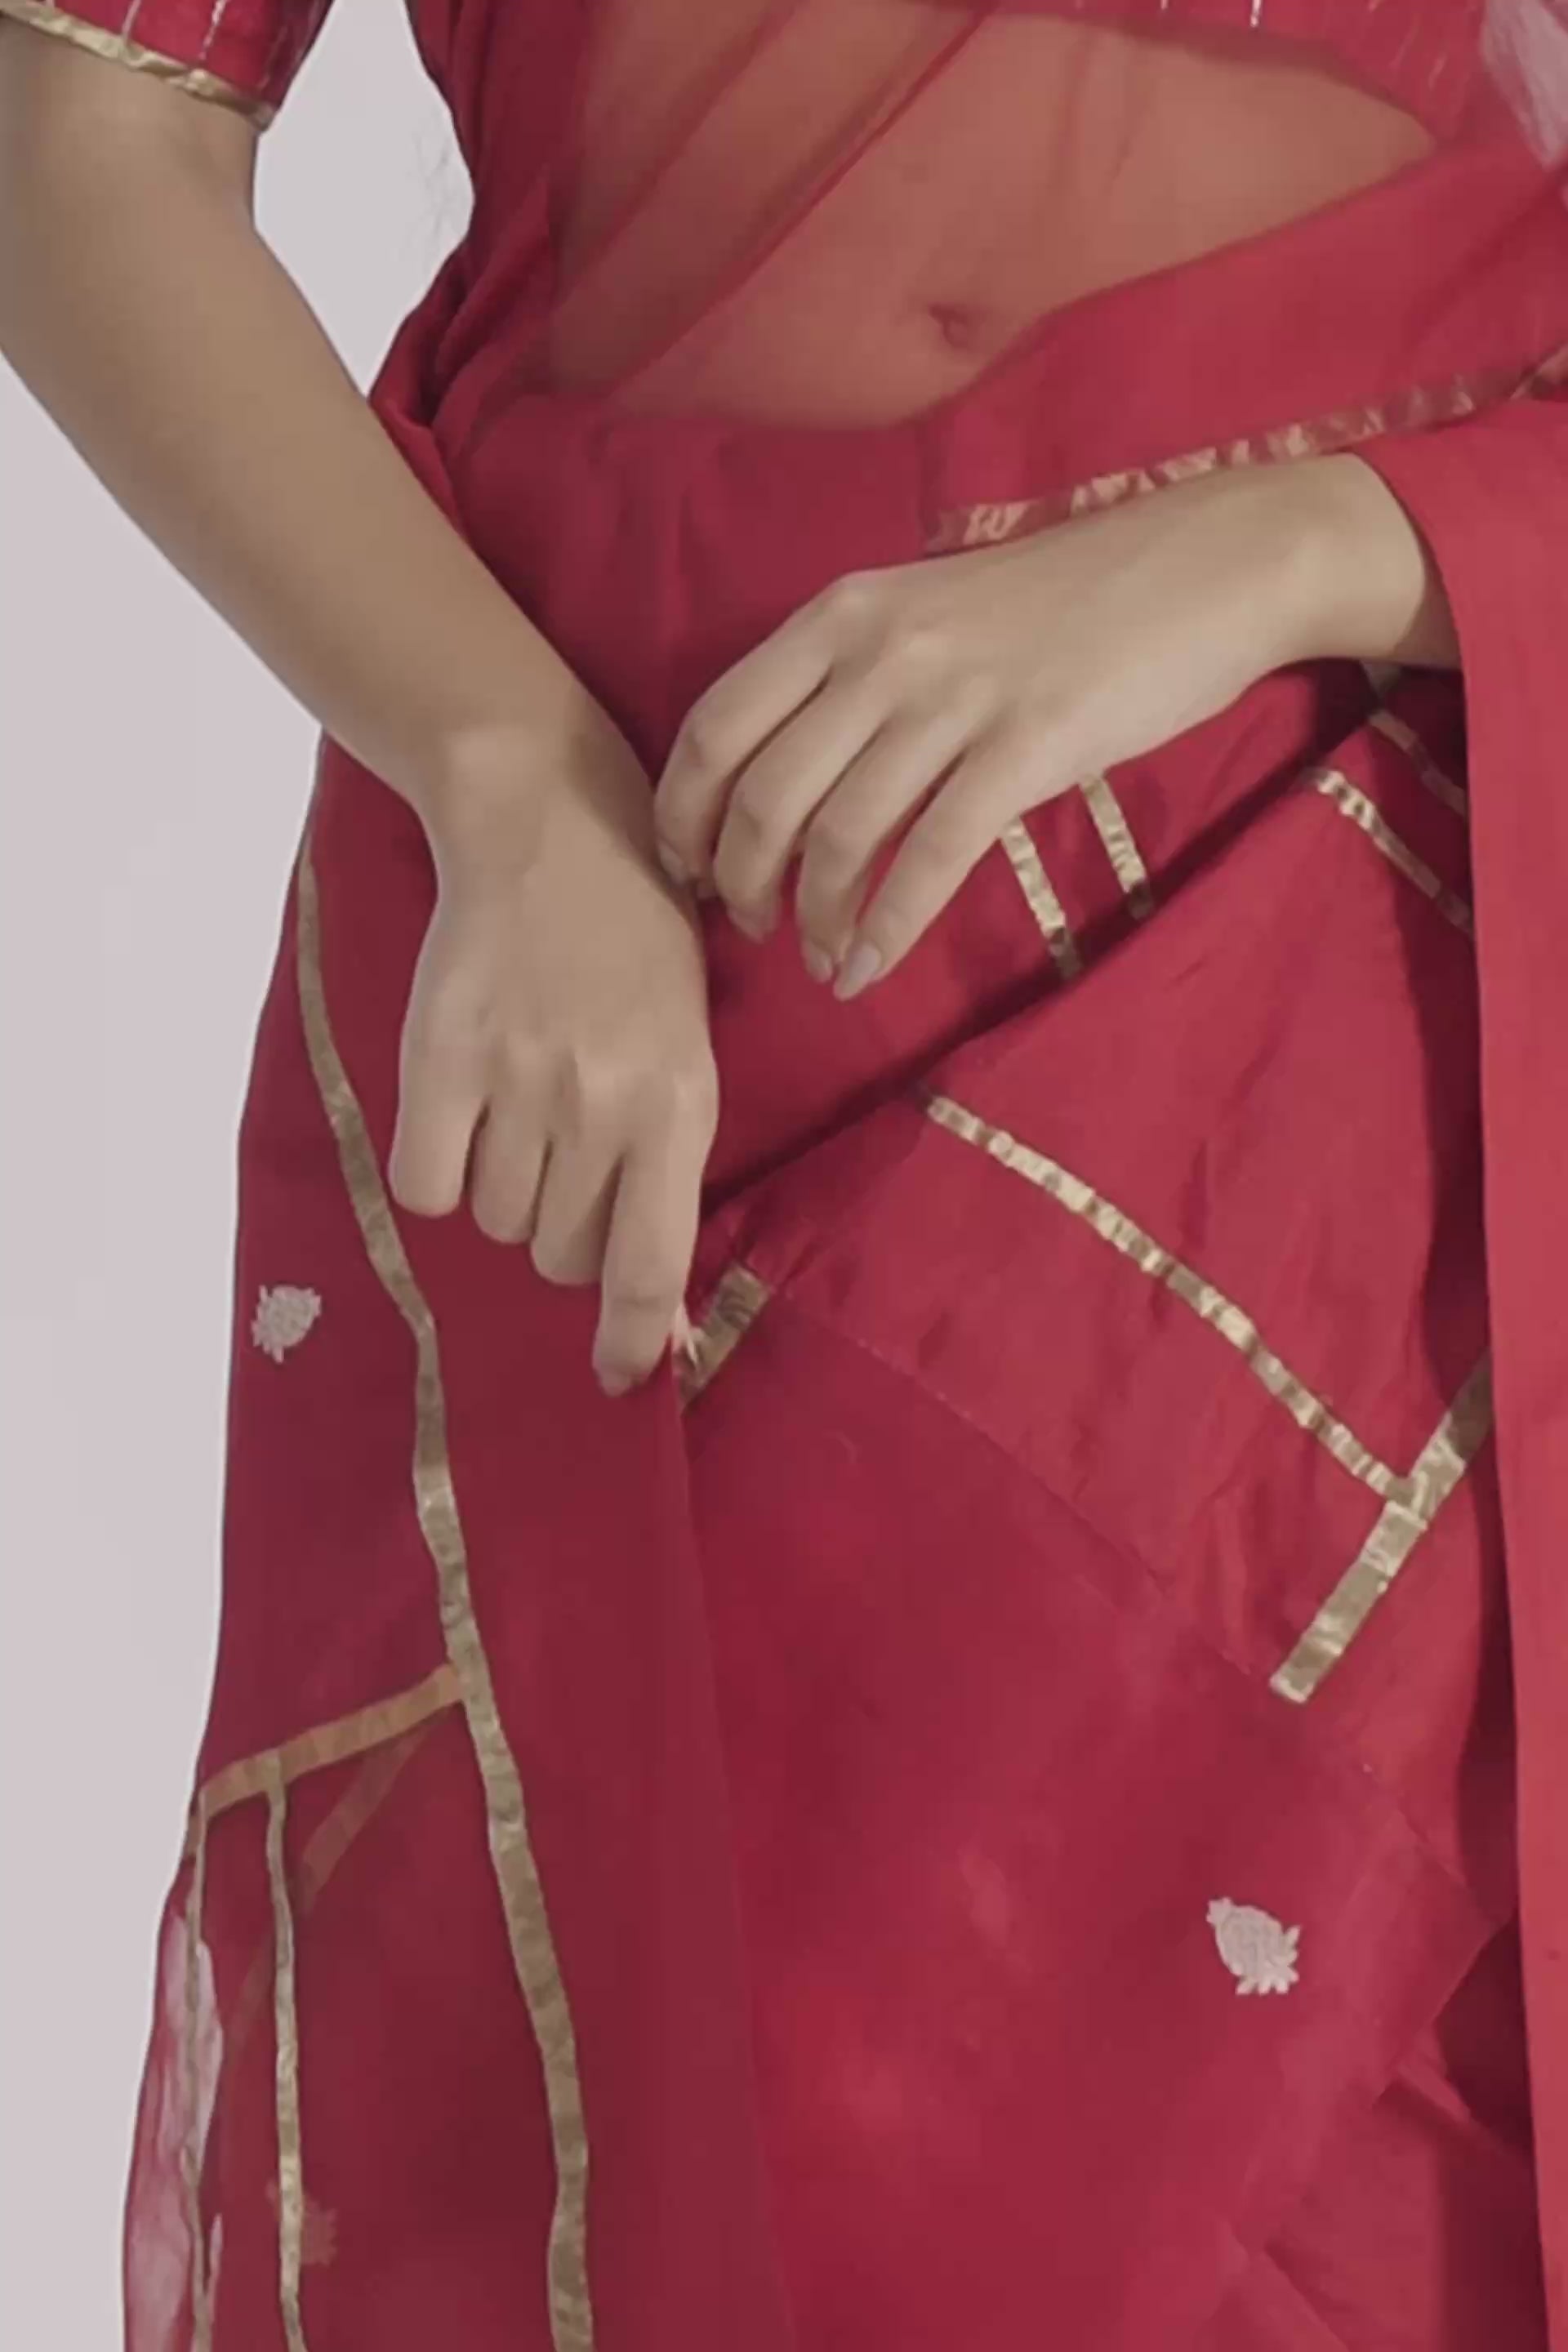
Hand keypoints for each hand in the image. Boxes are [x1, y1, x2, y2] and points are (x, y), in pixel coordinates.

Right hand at [389, 720, 717, 1395]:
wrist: (551, 824)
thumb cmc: (637, 945)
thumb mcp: (687, 1049)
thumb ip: (666, 1163)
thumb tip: (654, 1305)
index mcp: (678, 1105)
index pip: (651, 1264)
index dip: (634, 1339)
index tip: (622, 1378)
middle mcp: (601, 1104)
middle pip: (560, 1253)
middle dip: (563, 1229)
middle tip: (566, 1156)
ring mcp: (517, 1080)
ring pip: (494, 1220)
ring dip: (501, 1191)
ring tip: (518, 1112)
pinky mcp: (440, 1055)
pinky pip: (424, 1186)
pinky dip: (436, 1172)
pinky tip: (458, 1120)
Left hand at [652, 455, 1443, 993]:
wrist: (1201, 566)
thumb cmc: (1063, 602)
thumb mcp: (928, 610)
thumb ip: (851, 675)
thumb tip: (784, 776)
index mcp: (842, 613)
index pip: (714, 725)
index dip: (683, 813)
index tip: (687, 867)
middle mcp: (880, 651)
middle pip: (763, 794)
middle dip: (739, 881)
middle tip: (751, 926)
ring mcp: (953, 698)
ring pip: (838, 836)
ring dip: (812, 917)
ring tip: (817, 956)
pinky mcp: (1026, 747)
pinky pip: (928, 860)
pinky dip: (885, 929)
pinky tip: (866, 968)